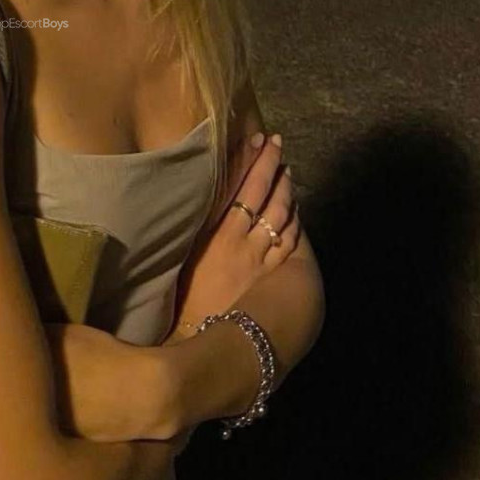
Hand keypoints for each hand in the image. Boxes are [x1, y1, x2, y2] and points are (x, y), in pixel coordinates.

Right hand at [167, 132, 300, 340]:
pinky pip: (290, 243)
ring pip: (281, 216)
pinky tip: (295, 212)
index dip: (249, 162)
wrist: (204, 340)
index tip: (256, 138)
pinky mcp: (275, 277)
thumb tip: (203, 201)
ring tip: (288, 172)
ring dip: (286, 191)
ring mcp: (264, 260)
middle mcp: (245, 242)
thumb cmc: (184, 301)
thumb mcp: (185, 257)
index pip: (239, 187)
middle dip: (271, 167)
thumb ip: (197, 229)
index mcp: (218, 234)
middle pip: (264, 195)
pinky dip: (294, 222)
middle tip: (277, 144)